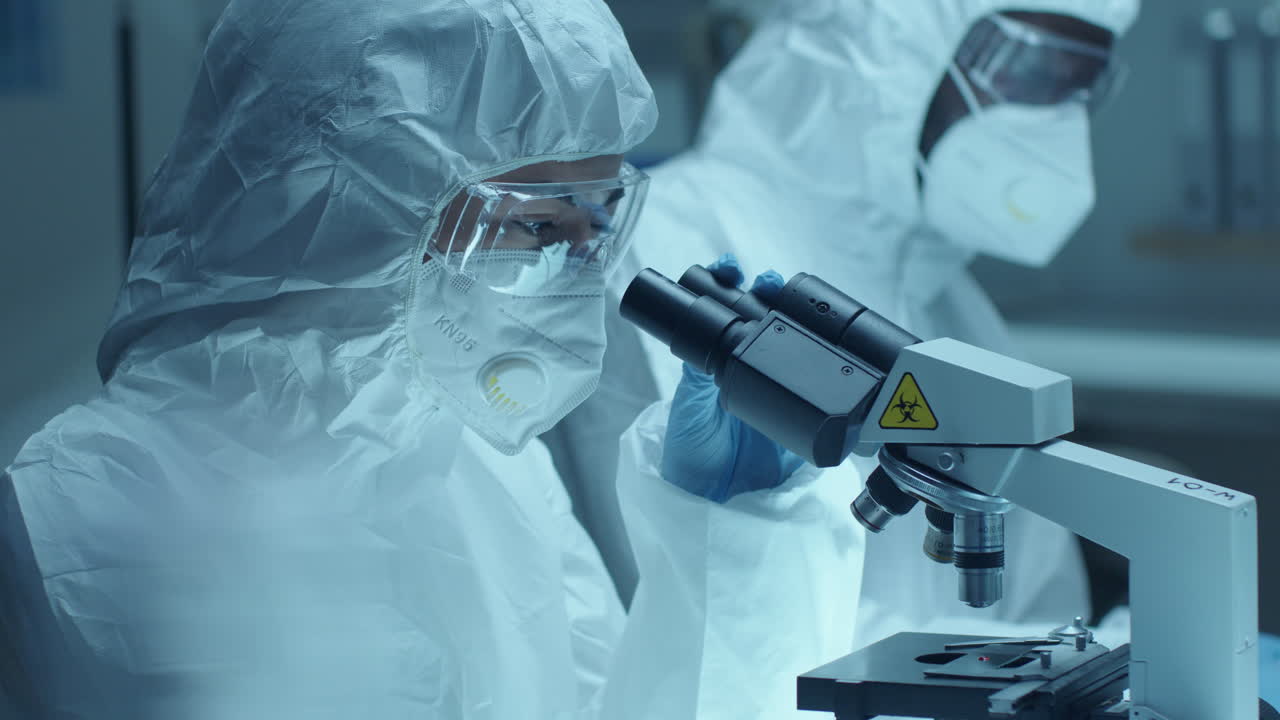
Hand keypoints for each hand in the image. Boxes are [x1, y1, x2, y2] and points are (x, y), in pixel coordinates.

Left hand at [660, 254, 804, 502]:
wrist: (717, 495)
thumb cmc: (691, 451)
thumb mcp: (689, 409)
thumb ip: (698, 377)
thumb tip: (707, 340)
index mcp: (716, 361)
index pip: (721, 315)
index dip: (725, 286)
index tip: (729, 268)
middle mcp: (746, 366)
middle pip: (761, 318)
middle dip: (766, 291)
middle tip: (768, 279)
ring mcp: (775, 385)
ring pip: (789, 339)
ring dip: (792, 314)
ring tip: (786, 293)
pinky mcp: (799, 408)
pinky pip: (814, 379)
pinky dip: (820, 358)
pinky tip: (821, 339)